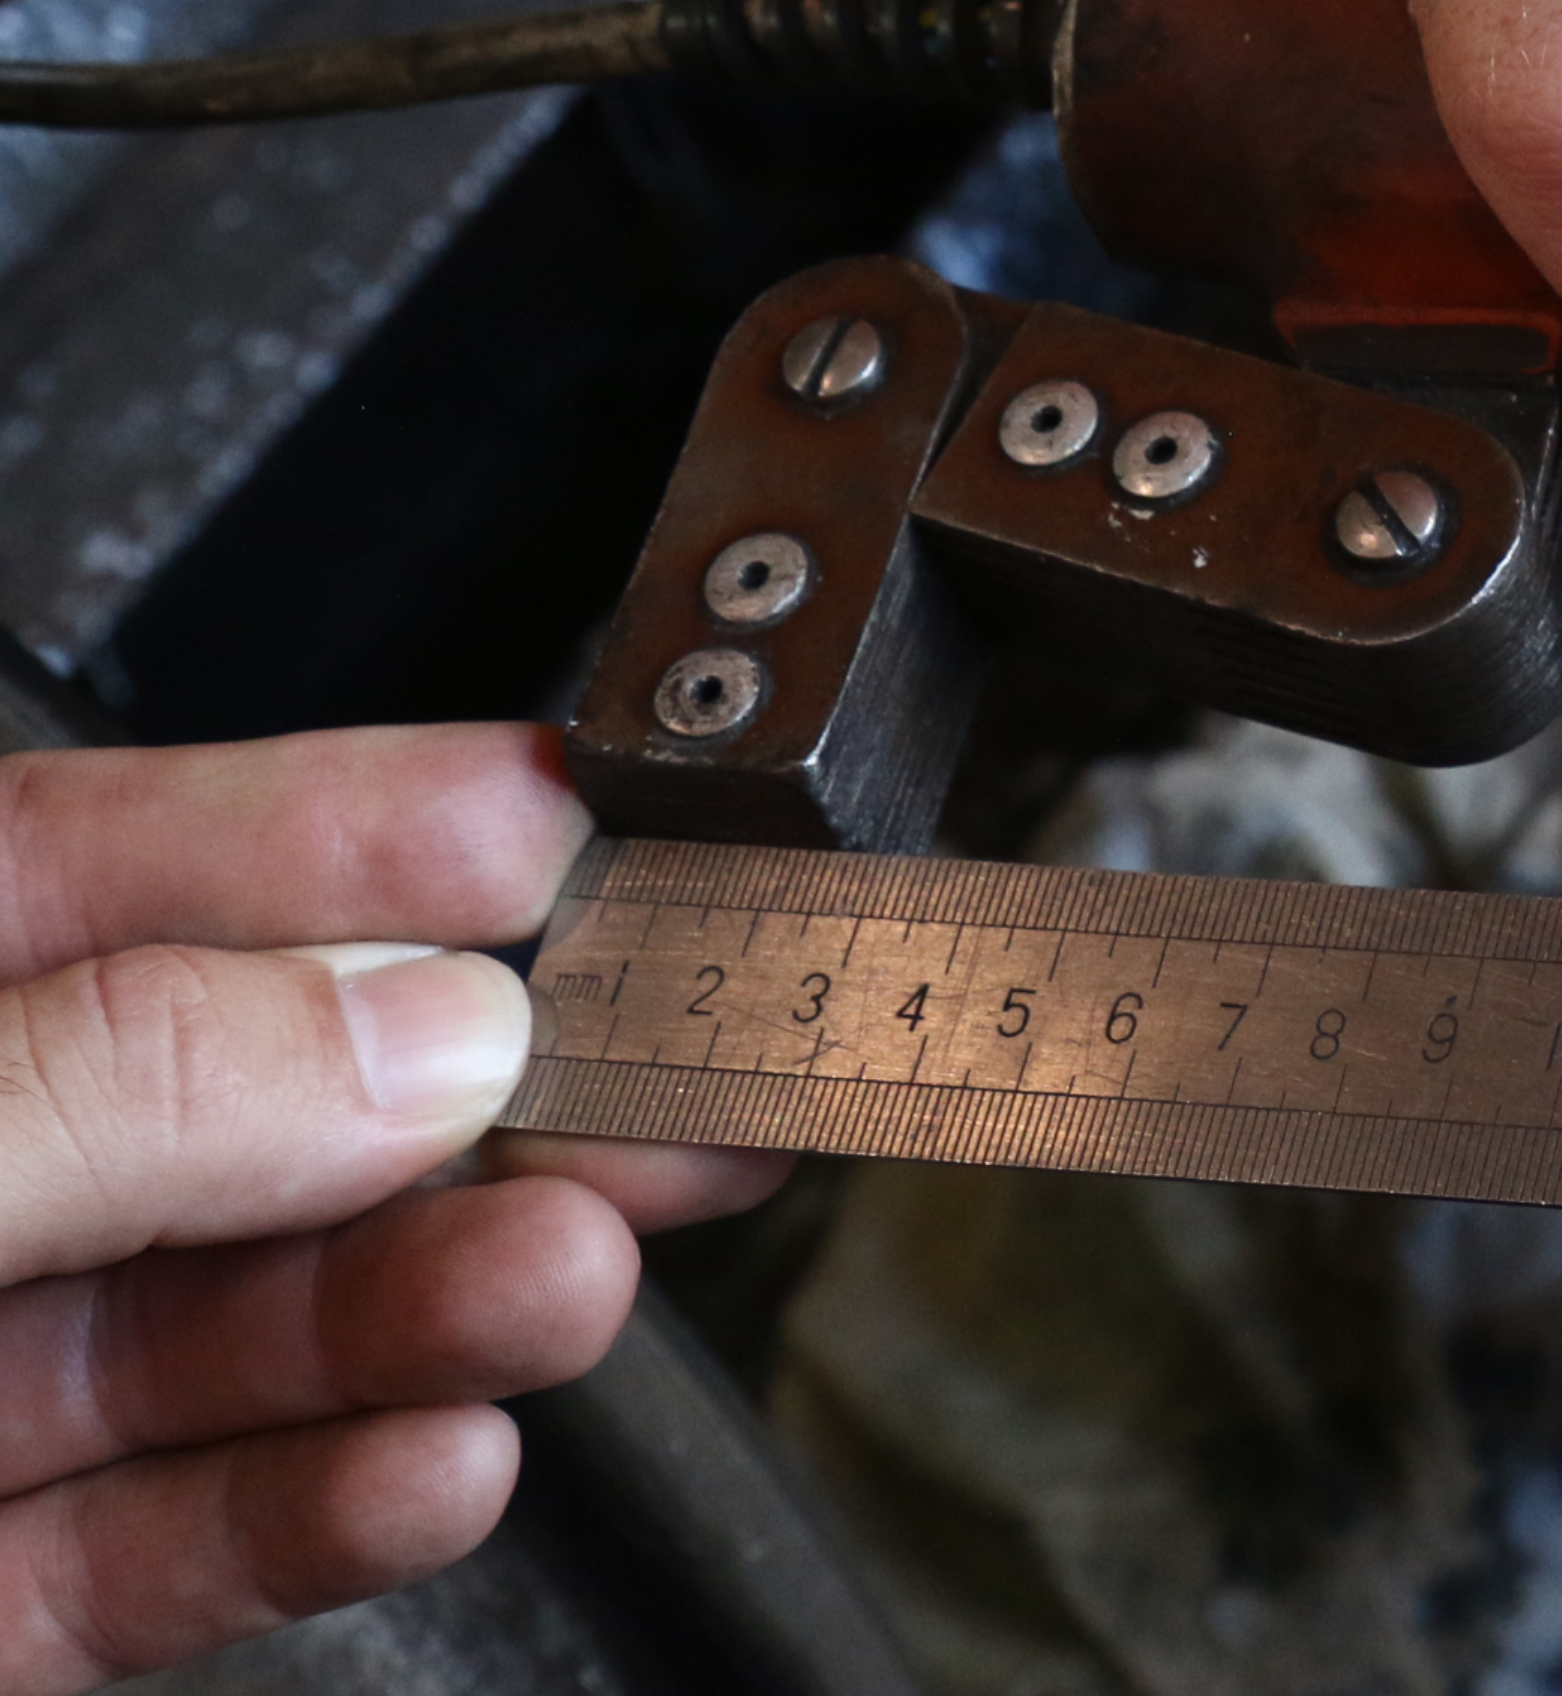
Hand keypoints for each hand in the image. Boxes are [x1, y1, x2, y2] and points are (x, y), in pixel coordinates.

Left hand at [0, 725, 752, 1688]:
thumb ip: (106, 1095)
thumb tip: (410, 1027)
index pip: (80, 870)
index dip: (330, 829)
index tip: (555, 815)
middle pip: (213, 1102)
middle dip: (460, 1083)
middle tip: (682, 1052)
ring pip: (222, 1328)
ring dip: (435, 1300)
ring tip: (580, 1272)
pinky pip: (165, 1545)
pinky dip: (321, 1508)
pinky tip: (444, 1461)